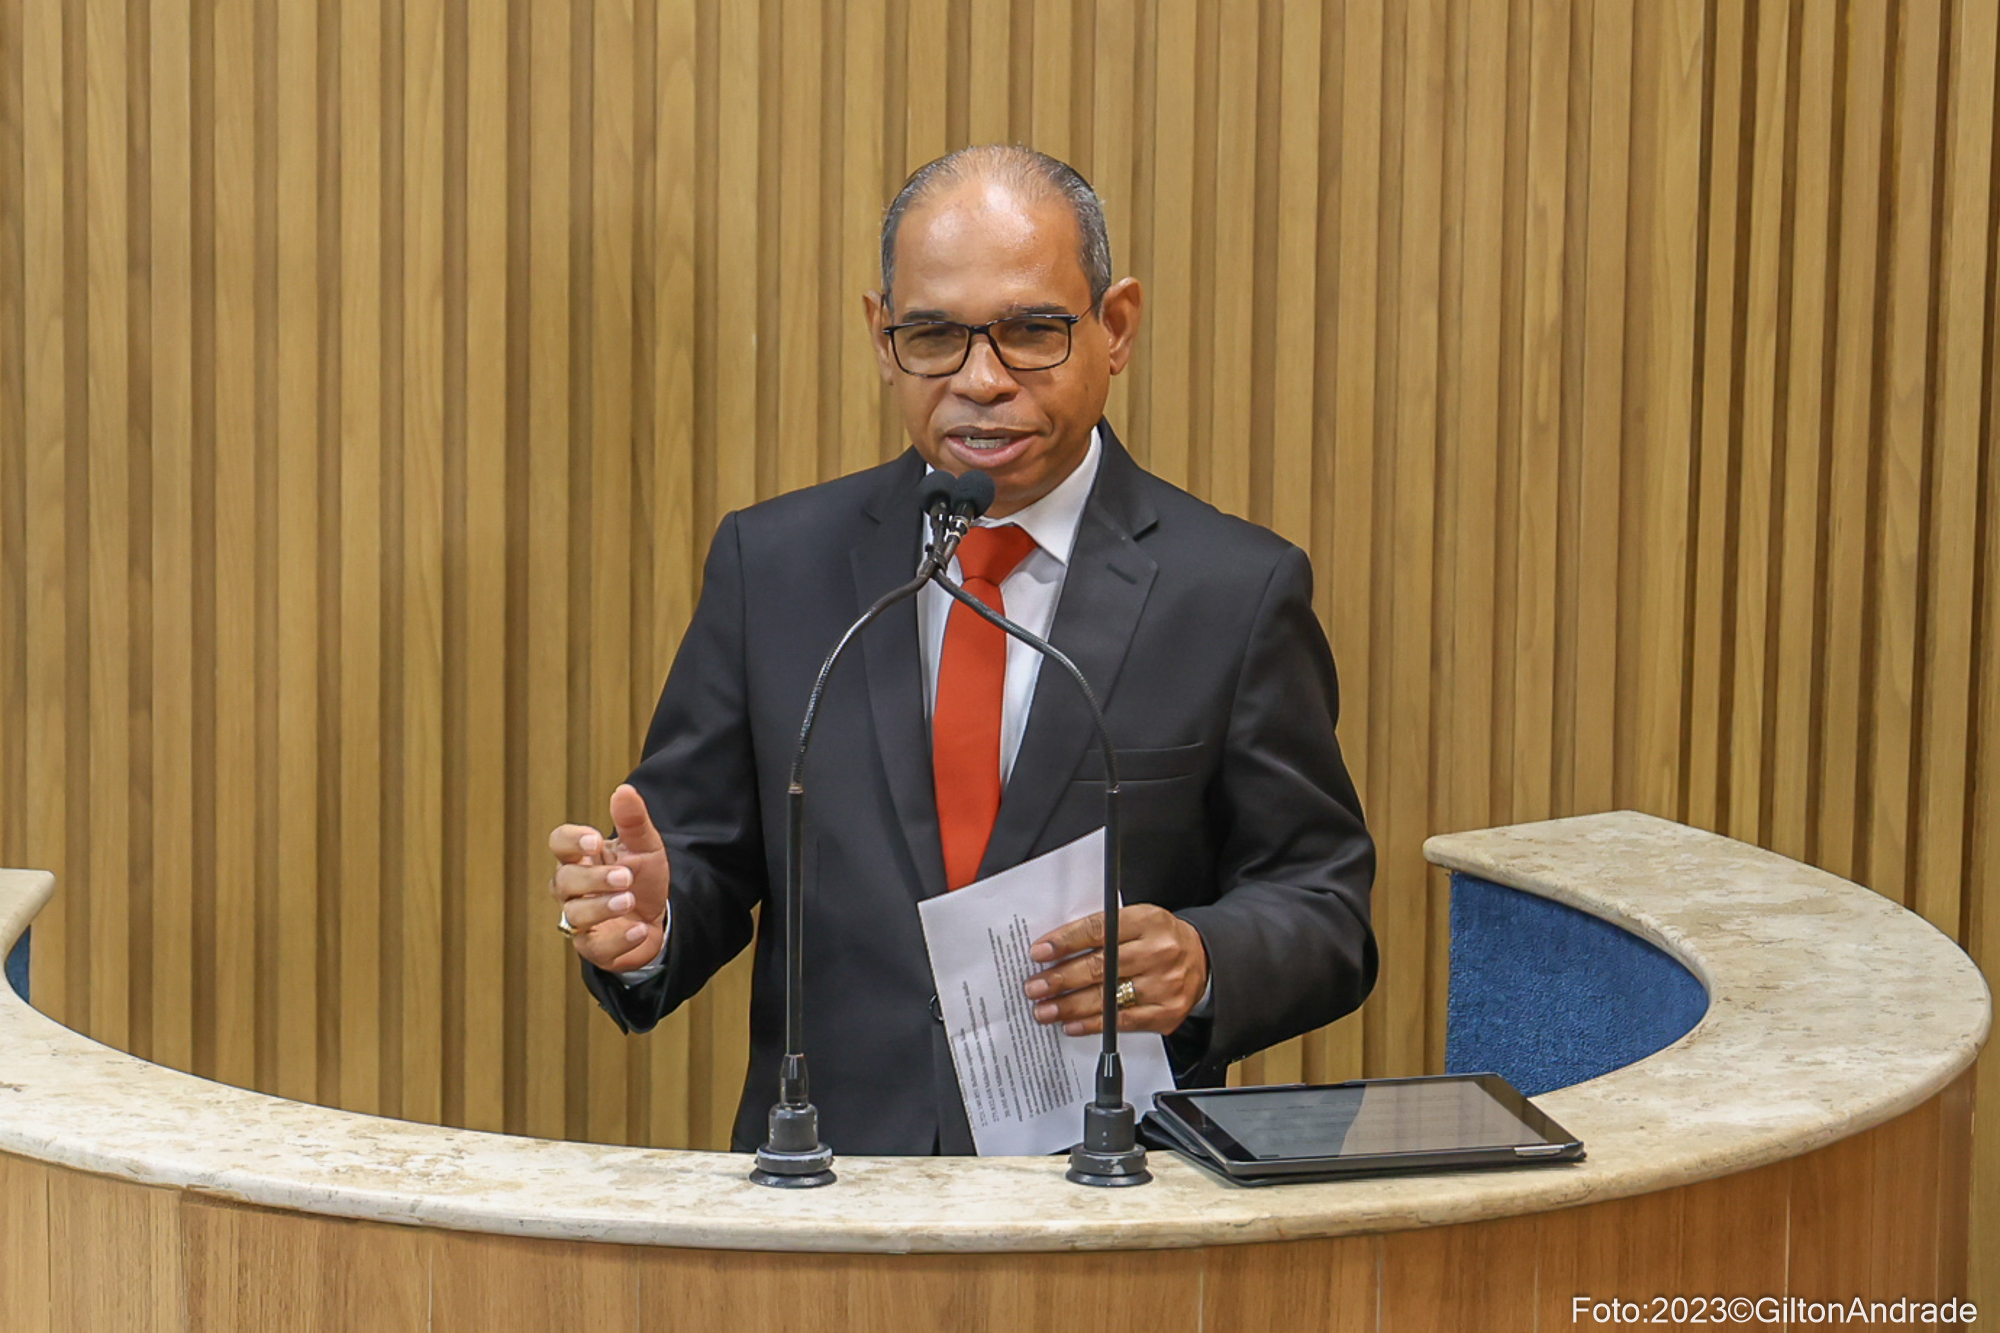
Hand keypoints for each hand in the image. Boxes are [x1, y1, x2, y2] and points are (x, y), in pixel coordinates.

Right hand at [547, 783, 670, 971]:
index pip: (559, 843)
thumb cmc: (643, 878)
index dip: (572, 842)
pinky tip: (639, 929)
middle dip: (593, 879)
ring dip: (602, 907)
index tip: (595, 842)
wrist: (661, 918)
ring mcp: (581, 920)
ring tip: (629, 901)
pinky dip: (618, 939)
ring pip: (574, 915)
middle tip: (625, 876)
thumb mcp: (645, 847)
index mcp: (582, 858)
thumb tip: (624, 790)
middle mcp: (574, 889)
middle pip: (563, 881)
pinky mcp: (594, 948)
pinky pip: (595, 947)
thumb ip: (633, 821)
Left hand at [1022, 905, 1208, 1035]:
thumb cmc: (1159, 938)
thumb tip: (1055, 950)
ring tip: (1045, 1010)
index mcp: (1147, 921)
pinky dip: (1093, 1024)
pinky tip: (1072, 1024)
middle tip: (1034, 987)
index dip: (1066, 942)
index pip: (1099, 930)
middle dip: (1061, 979)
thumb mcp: (1136, 921)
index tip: (1040, 952)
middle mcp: (1158, 952)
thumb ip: (1103, 931)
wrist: (1203, 959)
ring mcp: (1164, 984)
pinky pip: (1123, 1021)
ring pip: (1108, 998)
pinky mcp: (1167, 1012)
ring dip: (1070, 1006)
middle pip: (1101, 967)